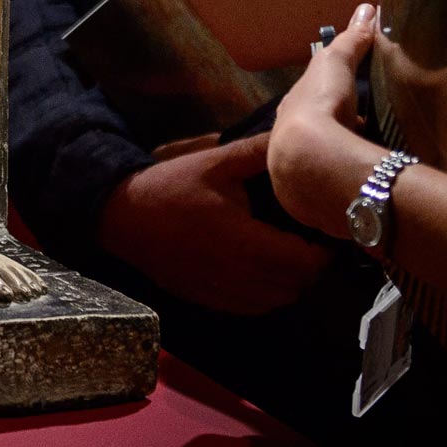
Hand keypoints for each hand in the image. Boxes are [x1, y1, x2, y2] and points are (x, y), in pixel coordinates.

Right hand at [96, 132, 332, 314]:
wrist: (123, 217)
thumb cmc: (171, 185)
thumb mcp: (214, 162)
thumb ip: (257, 153)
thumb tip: (295, 138)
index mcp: (242, 239)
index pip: (303, 262)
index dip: (322, 250)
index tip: (323, 228)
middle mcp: (236, 274)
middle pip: (296, 286)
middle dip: (312, 266)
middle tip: (312, 239)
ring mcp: (222, 292)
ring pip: (278, 301)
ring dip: (292, 282)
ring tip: (291, 253)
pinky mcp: (209, 300)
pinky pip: (254, 308)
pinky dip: (269, 294)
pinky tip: (264, 269)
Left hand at [270, 3, 381, 235]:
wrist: (312, 161)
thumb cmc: (321, 106)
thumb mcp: (337, 65)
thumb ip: (352, 39)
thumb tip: (368, 7)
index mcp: (289, 116)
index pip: (305, 108)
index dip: (325, 106)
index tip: (349, 108)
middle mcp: (285, 149)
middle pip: (310, 143)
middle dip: (330, 141)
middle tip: (359, 140)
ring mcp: (296, 183)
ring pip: (316, 173)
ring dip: (333, 171)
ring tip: (362, 170)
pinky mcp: (311, 211)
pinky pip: (328, 200)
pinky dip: (342, 195)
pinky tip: (360, 196)